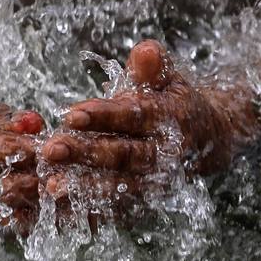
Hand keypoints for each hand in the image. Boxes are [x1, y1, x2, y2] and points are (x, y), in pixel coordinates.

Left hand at [40, 40, 258, 210]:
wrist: (209, 140)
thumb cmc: (175, 101)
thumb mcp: (169, 79)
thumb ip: (154, 67)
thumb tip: (146, 50)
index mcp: (170, 119)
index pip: (133, 116)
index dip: (103, 117)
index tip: (70, 115)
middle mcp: (166, 154)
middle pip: (123, 155)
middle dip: (86, 154)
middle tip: (51, 150)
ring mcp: (158, 181)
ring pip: (119, 186)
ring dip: (85, 187)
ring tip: (52, 186)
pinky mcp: (148, 200)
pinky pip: (120, 208)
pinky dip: (93, 210)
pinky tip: (64, 209)